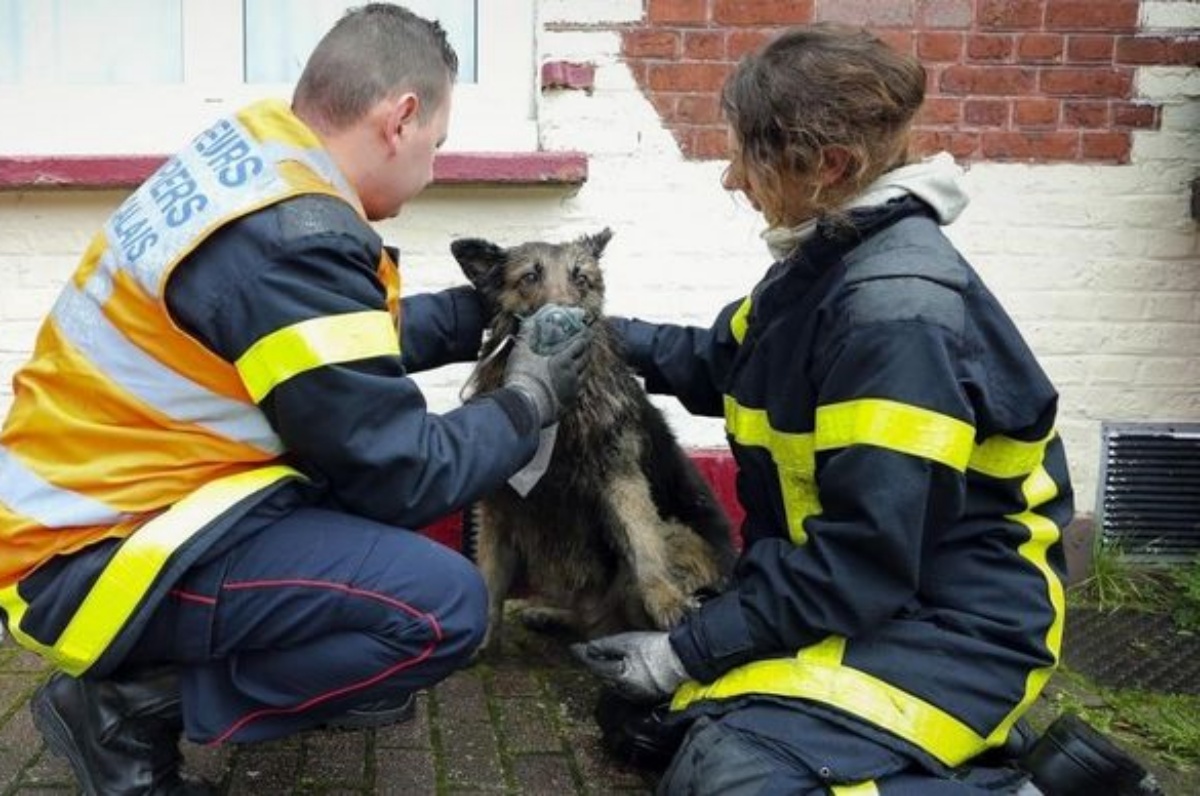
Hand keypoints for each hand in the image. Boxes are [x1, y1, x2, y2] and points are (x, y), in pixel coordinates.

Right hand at [503, 326, 589, 427]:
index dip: (584, 335)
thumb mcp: (521, 353)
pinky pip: (579, 390)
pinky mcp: (569, 403)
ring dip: (585, 366)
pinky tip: (575, 382)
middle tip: (587, 343)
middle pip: (586, 358)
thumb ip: (526, 335)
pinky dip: (579, 382)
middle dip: (587, 349)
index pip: (580, 344)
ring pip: (585, 375)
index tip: (586, 329)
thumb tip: (528, 321)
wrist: (524, 407)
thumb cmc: (522, 379)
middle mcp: (572, 374)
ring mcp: (572, 390)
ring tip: (583, 361)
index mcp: (564, 360)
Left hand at [571, 632, 688, 702]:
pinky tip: (621, 669)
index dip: (583, 655)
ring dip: (606, 672)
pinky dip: (620, 677)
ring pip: (614, 683)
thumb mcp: (628, 642)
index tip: (572, 648)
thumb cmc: (655, 648)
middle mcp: (625, 690)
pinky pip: (627, 687)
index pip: (594, 666)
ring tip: (600, 660)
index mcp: (619, 677)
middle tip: (584, 653)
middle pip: (603, 676)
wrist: (683, 659)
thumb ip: (606, 646)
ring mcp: (637, 694)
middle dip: (594, 665)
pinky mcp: (648, 694)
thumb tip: (588, 648)